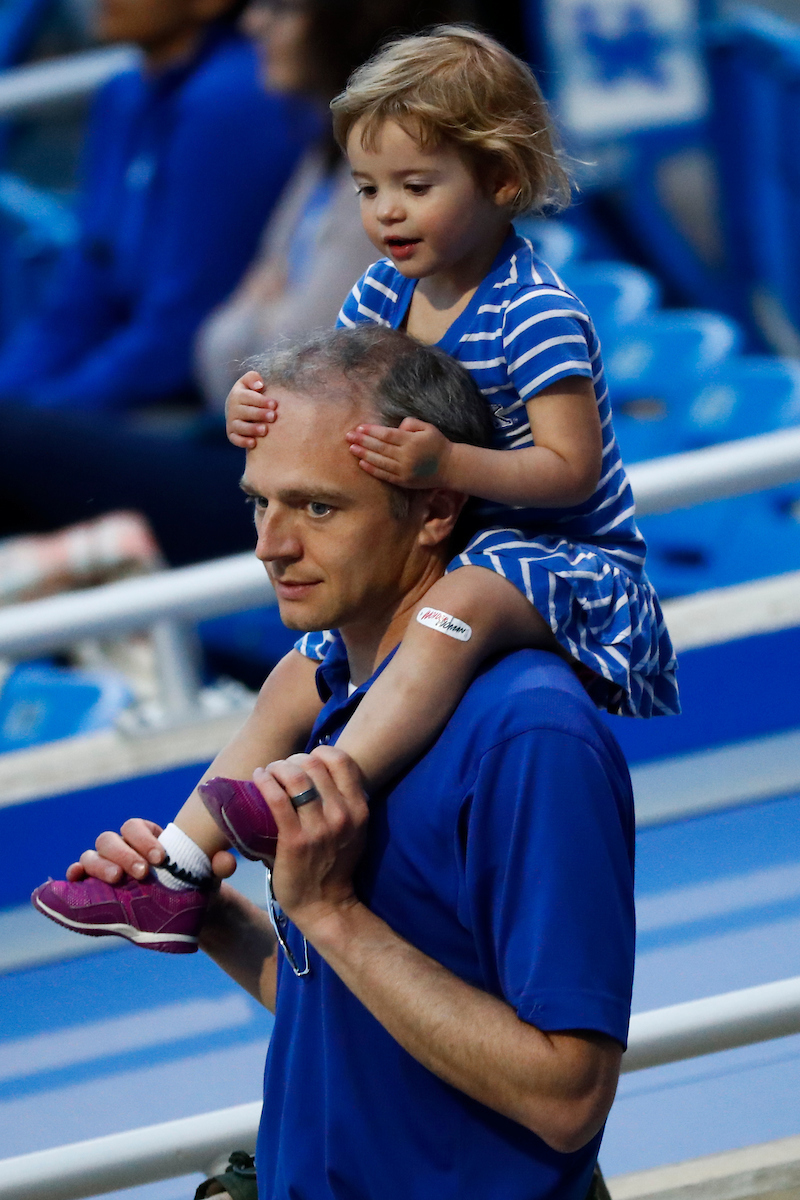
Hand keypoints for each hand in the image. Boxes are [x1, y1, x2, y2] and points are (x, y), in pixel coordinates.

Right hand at [64, 818, 236, 884]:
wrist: (185, 913)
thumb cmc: (194, 885)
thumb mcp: (209, 875)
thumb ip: (219, 865)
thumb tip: (227, 861)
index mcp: (146, 837)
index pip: (135, 826)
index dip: (144, 838)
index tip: (161, 858)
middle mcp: (122, 849)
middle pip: (110, 839)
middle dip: (124, 854)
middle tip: (143, 873)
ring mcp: (106, 867)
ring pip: (91, 855)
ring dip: (101, 865)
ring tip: (119, 881)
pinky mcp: (94, 887)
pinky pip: (78, 874)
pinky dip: (75, 874)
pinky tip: (77, 880)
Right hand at [225, 370, 276, 449]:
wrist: (239, 408)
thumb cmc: (251, 393)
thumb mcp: (249, 382)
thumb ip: (253, 378)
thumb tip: (259, 385)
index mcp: (237, 395)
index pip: (248, 397)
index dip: (261, 401)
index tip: (274, 404)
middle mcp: (232, 409)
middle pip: (245, 412)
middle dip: (259, 414)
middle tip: (273, 416)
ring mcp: (231, 422)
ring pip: (240, 427)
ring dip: (252, 429)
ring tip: (265, 430)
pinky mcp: (232, 434)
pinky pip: (235, 439)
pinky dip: (243, 442)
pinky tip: (254, 443)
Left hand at [253, 746, 367, 935]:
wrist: (325, 905)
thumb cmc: (334, 866)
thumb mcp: (352, 831)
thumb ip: (344, 804)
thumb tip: (317, 774)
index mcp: (359, 809)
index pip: (341, 760)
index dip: (319, 753)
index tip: (305, 762)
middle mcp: (343, 815)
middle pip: (315, 763)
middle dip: (293, 759)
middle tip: (281, 769)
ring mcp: (319, 828)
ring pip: (296, 776)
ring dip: (277, 767)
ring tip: (268, 772)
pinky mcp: (295, 841)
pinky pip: (277, 799)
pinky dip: (264, 782)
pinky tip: (258, 778)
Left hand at [346, 417, 452, 487]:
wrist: (450, 467)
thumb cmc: (437, 444)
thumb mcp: (428, 428)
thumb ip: (411, 423)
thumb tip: (396, 427)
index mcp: (412, 441)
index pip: (387, 435)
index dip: (372, 431)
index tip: (359, 427)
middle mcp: (407, 457)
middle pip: (380, 448)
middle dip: (363, 441)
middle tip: (348, 436)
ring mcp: (404, 471)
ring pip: (380, 462)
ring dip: (364, 455)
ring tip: (351, 448)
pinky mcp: (403, 481)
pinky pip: (384, 475)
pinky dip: (372, 469)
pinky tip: (361, 463)